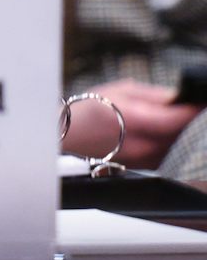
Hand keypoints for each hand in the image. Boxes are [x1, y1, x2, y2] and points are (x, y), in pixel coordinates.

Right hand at [64, 80, 202, 168]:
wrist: (66, 136)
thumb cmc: (89, 110)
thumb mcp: (122, 91)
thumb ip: (157, 95)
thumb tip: (184, 97)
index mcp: (139, 121)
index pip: (183, 117)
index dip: (195, 107)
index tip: (199, 98)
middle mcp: (146, 145)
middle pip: (184, 132)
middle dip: (185, 118)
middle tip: (180, 105)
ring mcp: (147, 160)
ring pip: (178, 143)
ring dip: (176, 131)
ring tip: (157, 118)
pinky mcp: (147, 168)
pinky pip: (168, 152)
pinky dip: (166, 141)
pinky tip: (151, 132)